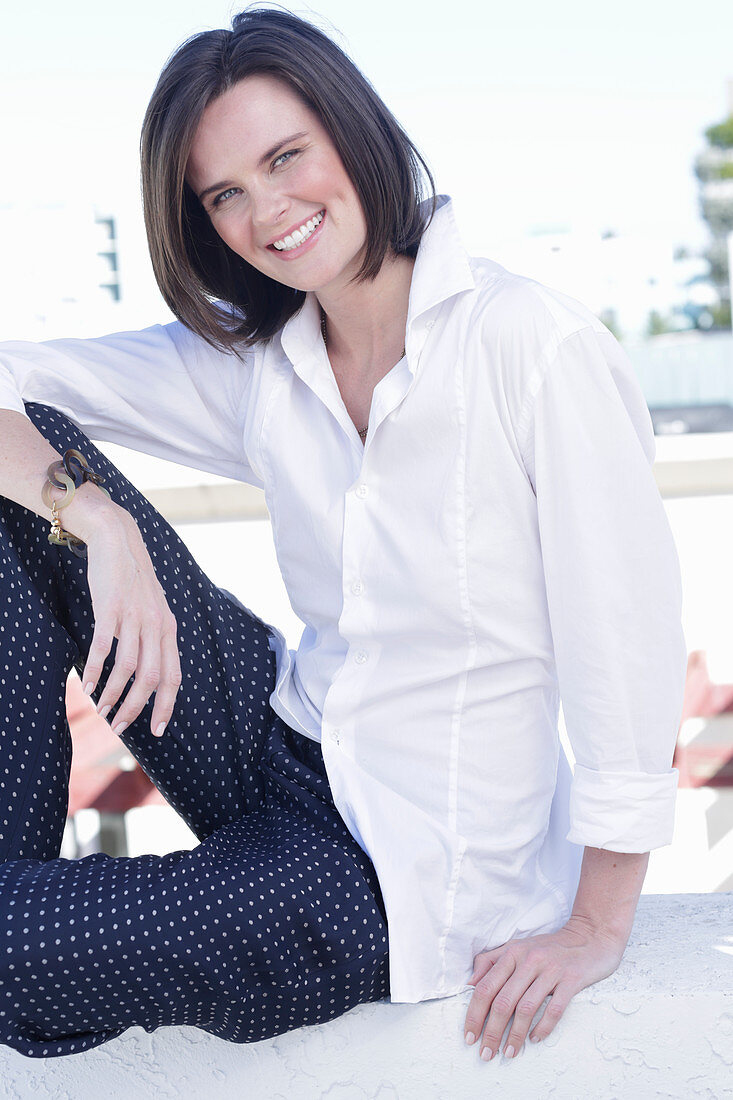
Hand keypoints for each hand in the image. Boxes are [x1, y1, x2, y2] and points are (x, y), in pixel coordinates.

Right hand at [80, 508, 181, 738]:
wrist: (118, 540)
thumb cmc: (133, 579)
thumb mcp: (154, 609)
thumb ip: (154, 637)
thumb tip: (150, 671)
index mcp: (169, 629)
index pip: (173, 676)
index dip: (166, 705)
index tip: (157, 730)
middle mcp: (156, 626)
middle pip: (151, 679)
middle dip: (136, 709)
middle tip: (119, 727)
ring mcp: (134, 617)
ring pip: (127, 669)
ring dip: (113, 694)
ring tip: (100, 710)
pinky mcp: (111, 609)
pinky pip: (103, 647)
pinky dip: (94, 669)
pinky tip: (86, 683)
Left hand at [463, 915, 625, 1060]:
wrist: (589, 936)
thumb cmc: (549, 947)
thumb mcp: (517, 947)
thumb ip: (491, 961)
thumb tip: (470, 984)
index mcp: (512, 952)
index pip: (485, 987)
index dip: (474, 1014)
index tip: (469, 1036)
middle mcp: (529, 960)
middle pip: (503, 1001)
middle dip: (491, 1031)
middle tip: (486, 1053)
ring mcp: (551, 970)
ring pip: (526, 1008)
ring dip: (515, 1035)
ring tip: (509, 1052)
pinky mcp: (571, 980)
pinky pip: (554, 1009)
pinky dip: (543, 1027)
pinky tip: (535, 1038)